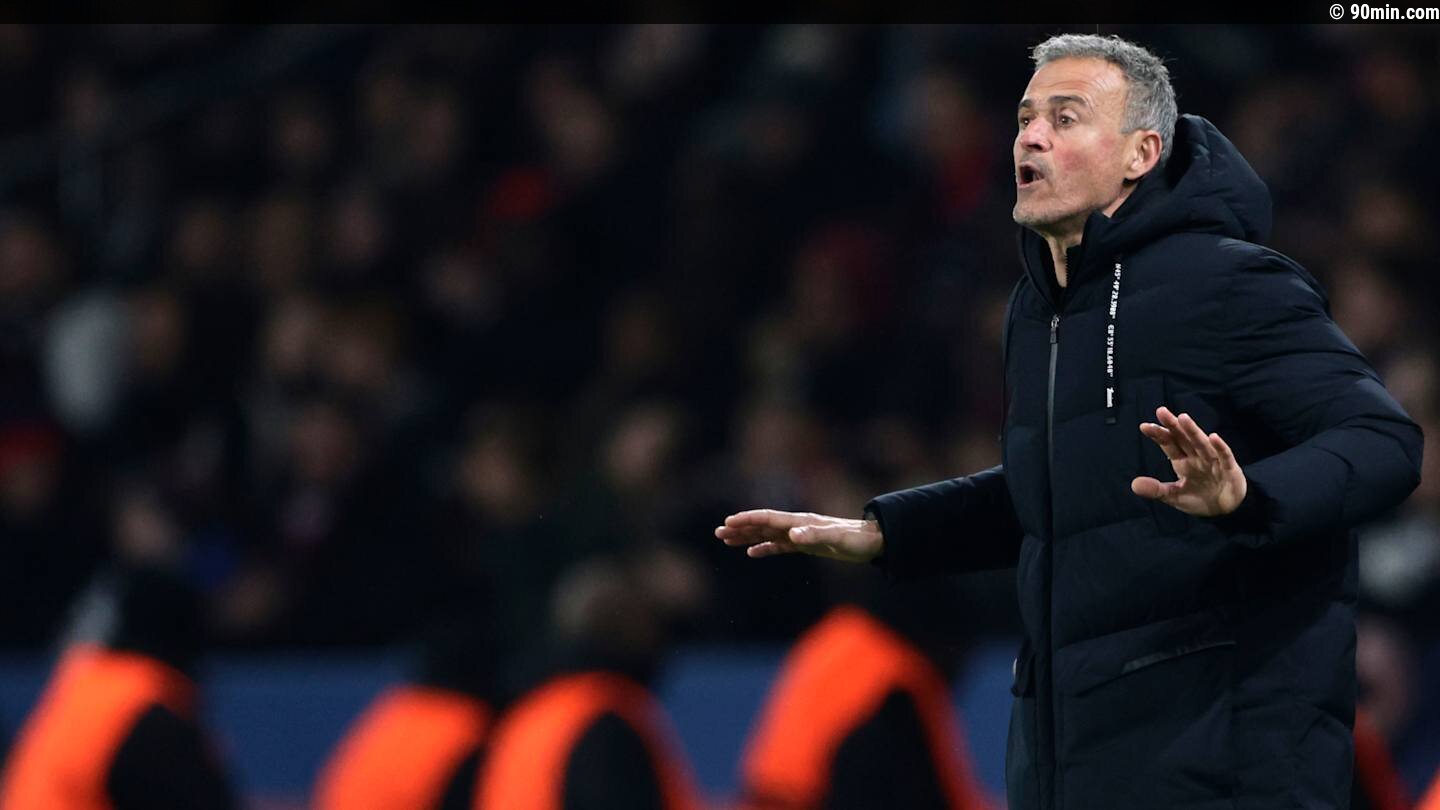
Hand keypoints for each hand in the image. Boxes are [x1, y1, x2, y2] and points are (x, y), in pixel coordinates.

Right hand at [715, 509, 883, 562]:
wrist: (872, 542)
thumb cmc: (856, 540)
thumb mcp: (836, 539)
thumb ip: (814, 536)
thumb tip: (792, 536)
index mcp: (800, 522)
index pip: (768, 518)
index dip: (748, 519)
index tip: (728, 522)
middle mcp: (797, 526)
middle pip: (762, 524)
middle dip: (740, 528)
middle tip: (718, 532)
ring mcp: (800, 535)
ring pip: (767, 534)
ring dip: (747, 537)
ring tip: (726, 540)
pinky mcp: (805, 545)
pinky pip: (779, 546)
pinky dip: (764, 548)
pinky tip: (751, 553)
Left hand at [1132, 406, 1246, 516]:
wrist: (1225, 510)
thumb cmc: (1200, 497)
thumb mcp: (1175, 496)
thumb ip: (1156, 490)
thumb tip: (1133, 485)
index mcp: (1182, 462)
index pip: (1169, 444)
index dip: (1158, 435)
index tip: (1144, 426)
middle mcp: (1196, 457)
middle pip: (1183, 438)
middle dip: (1173, 425)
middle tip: (1161, 411)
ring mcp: (1212, 461)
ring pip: (1201, 443)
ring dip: (1193, 431)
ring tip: (1183, 418)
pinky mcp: (1229, 469)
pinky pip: (1224, 456)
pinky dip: (1220, 447)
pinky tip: (1214, 437)